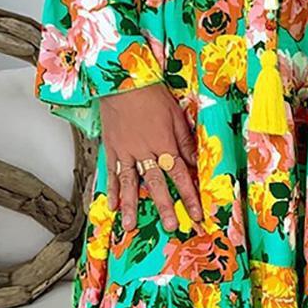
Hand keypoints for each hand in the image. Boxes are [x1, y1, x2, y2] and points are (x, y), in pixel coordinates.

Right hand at [100, 84, 200, 232]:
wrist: (123, 81)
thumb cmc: (151, 94)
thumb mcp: (176, 115)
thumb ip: (185, 141)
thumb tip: (196, 161)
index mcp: (164, 143)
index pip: (180, 175)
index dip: (189, 195)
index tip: (195, 213)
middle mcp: (145, 151)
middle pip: (156, 184)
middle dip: (165, 207)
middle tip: (171, 226)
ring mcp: (126, 151)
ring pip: (129, 183)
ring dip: (131, 206)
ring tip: (130, 226)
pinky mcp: (111, 148)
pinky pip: (111, 172)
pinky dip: (111, 190)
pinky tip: (112, 205)